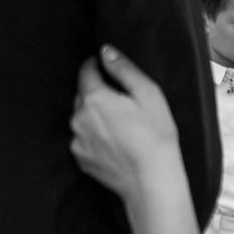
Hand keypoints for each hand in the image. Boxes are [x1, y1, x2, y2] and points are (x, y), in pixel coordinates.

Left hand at [71, 46, 182, 204]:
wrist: (151, 181)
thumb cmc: (155, 136)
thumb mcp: (148, 93)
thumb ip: (123, 69)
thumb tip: (105, 51)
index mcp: (94, 98)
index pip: (85, 71)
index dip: (96, 65)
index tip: (107, 68)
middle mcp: (79, 118)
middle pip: (82, 94)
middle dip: (97, 91)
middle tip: (122, 101)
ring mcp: (77, 141)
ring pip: (82, 117)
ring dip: (95, 114)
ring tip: (121, 124)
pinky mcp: (80, 159)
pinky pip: (83, 138)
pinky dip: (94, 135)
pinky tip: (115, 141)